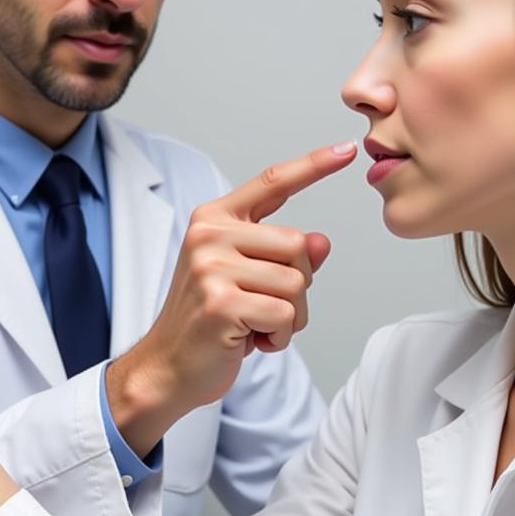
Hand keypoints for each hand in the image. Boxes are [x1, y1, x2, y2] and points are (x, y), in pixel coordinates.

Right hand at [107, 141, 355, 452]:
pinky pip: (285, 314)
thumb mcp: (249, 279)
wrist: (167, 366)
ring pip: (296, 283)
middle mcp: (209, 234)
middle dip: (298, 285)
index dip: (313, 166)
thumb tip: (322, 241)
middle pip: (297, 245)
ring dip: (290, 317)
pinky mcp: (221, 303)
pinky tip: (251, 341)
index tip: (347, 149)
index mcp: (214, 219)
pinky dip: (280, 336)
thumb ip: (285, 257)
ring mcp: (212, 267)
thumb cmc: (210, 321)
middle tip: (266, 309)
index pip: (272, 182)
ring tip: (256, 325)